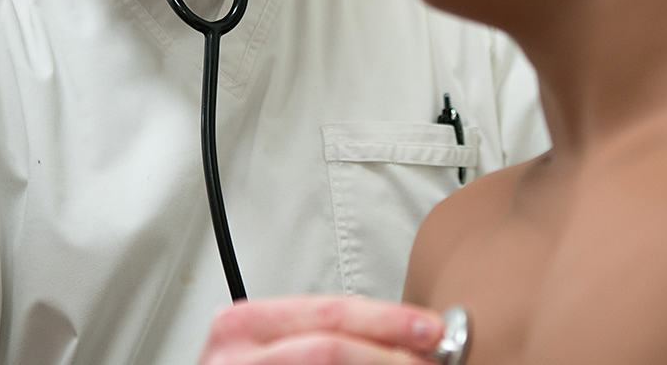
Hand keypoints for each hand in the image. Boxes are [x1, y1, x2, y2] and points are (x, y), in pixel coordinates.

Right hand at [198, 295, 444, 363]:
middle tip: (432, 355)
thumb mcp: (274, 346)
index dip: (388, 318)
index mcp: (243, 323)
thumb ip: (323, 335)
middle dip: (389, 350)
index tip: (430, 327)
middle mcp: (234, 353)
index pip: (329, 310)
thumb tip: (400, 337)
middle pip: (330, 343)